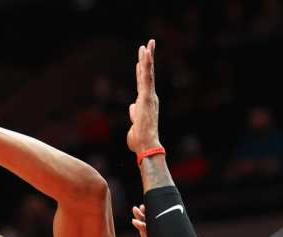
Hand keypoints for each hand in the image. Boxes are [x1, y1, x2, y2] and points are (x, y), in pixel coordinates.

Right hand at [119, 205, 161, 236]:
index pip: (152, 235)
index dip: (146, 225)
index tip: (136, 219)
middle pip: (153, 230)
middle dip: (147, 217)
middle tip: (138, 208)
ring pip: (149, 231)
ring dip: (144, 220)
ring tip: (137, 209)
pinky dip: (141, 228)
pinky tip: (134, 220)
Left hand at [127, 39, 160, 154]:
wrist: (145, 145)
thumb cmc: (140, 139)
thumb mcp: (135, 123)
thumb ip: (134, 113)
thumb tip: (132, 107)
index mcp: (146, 103)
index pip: (143, 83)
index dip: (141, 71)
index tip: (140, 60)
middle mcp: (150, 98)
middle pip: (148, 74)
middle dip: (147, 59)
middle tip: (148, 44)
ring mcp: (149, 96)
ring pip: (149, 73)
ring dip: (148, 57)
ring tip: (148, 43)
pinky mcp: (147, 97)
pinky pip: (147, 77)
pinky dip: (147, 65)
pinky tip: (147, 54)